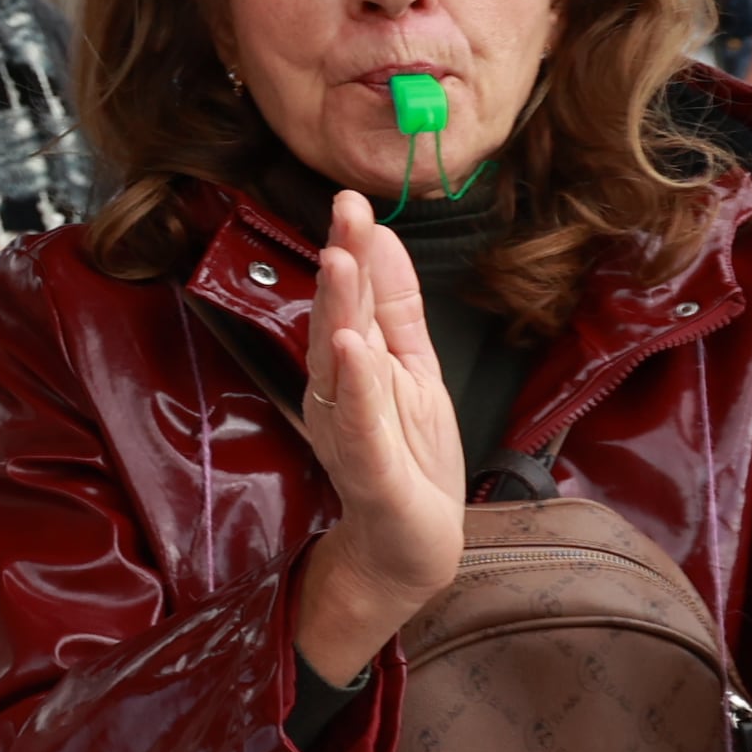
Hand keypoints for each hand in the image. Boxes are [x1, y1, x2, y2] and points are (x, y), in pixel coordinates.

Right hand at [289, 191, 468, 685]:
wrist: (410, 551)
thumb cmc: (409, 463)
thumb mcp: (414, 372)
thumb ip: (395, 309)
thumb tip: (382, 238)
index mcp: (356, 367)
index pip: (354, 300)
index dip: (354, 249)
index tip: (352, 200)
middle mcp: (341, 395)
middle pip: (338, 321)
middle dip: (341, 266)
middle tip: (343, 214)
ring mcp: (351, 435)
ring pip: (340, 367)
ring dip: (338, 314)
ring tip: (339, 263)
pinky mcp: (369, 475)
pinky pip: (357, 426)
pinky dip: (353, 387)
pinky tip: (350, 350)